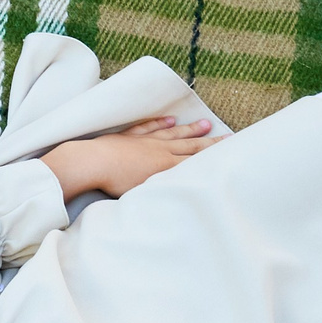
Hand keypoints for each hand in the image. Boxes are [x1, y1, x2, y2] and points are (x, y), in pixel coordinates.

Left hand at [41, 116, 222, 198]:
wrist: (92, 163)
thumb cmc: (116, 183)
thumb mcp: (145, 193)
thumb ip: (163, 193)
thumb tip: (180, 201)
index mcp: (165, 166)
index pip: (194, 159)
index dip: (213, 154)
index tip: (230, 148)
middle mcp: (159, 150)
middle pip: (189, 145)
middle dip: (209, 140)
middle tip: (228, 134)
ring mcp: (145, 141)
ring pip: (173, 133)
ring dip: (190, 129)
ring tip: (205, 122)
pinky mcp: (129, 136)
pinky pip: (149, 127)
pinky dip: (160, 124)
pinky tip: (170, 121)